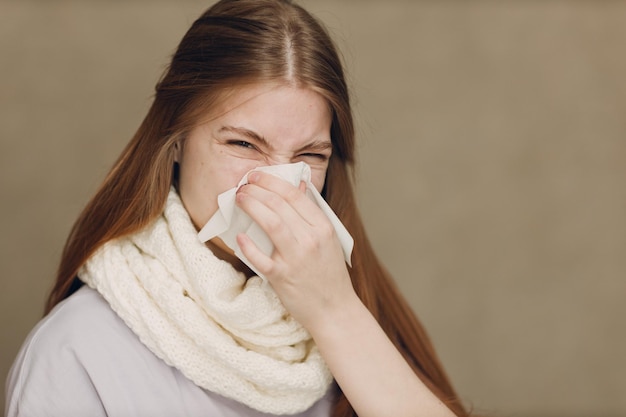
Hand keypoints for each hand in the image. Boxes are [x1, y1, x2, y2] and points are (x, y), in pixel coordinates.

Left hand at [234, 171, 355, 330]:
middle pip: (279, 205)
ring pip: (271, 223)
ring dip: (252, 207)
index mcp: (323, 227)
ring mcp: (296, 258)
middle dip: (257, 190)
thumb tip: (299, 186)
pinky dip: (249, 246)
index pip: (294, 195)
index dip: (272, 181)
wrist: (334, 309)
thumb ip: (311, 213)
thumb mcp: (328, 239)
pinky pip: (261, 258)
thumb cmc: (329, 273)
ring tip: (240, 199)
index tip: (257, 176)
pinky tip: (240, 236)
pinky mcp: (282, 277)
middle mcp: (311, 239)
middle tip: (244, 186)